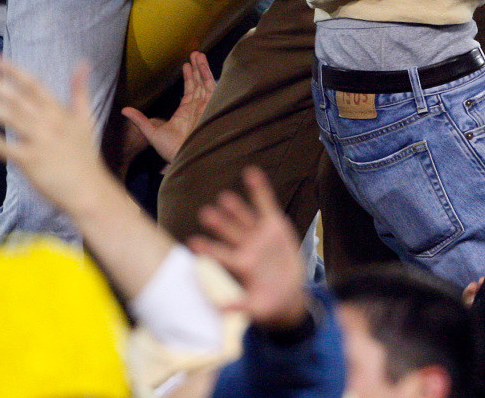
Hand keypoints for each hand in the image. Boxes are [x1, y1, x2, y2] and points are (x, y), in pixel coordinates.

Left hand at [0, 57, 109, 218]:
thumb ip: (80, 89)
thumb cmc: (84, 153)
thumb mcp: (85, 117)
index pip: (33, 85)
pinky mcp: (31, 162)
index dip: (14, 71)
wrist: (88, 189)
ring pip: (10, 118)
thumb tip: (83, 62)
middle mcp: (48, 123)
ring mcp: (39, 142)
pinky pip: (6, 148)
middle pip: (17, 98)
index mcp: (59, 111)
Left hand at [120, 52, 216, 162]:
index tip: (186, 64)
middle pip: (199, 83)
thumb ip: (140, 120)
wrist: (187, 157)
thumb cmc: (171, 150)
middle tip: (195, 53)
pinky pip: (212, 89)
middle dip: (197, 68)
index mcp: (185, 111)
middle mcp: (197, 107)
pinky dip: (209, 76)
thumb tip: (124, 110)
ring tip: (198, 54)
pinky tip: (205, 65)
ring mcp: (206, 106)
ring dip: (202, 68)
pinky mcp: (212, 107)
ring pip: (206, 83)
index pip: (189, 90)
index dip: (189, 77)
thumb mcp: (152, 132)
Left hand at [190, 167, 309, 330]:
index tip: (193, 243)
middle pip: (230, 233)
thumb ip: (241, 306)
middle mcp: (247, 247)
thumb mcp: (258, 309)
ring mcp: (260, 235)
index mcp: (241, 266)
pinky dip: (260, 189)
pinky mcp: (274, 224)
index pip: (222, 256)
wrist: (290, 293)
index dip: (209, 249)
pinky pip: (265, 204)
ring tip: (225, 197)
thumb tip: (220, 311)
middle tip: (205, 213)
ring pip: (245, 217)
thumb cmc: (270, 303)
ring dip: (236, 207)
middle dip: (219, 224)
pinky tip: (251, 173)